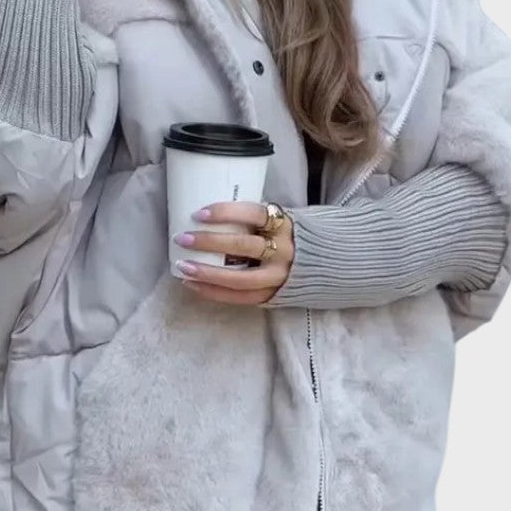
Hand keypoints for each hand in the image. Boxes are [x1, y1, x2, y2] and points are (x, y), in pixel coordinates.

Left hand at [173, 202, 294, 305]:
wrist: (327, 266)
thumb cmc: (291, 238)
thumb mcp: (281, 222)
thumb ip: (256, 221)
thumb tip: (210, 215)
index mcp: (284, 226)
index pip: (255, 213)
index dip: (226, 212)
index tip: (199, 213)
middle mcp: (284, 251)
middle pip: (243, 246)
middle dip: (210, 242)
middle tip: (183, 238)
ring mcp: (278, 277)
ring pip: (239, 278)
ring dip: (207, 273)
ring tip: (183, 267)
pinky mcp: (272, 296)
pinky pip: (240, 298)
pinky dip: (214, 292)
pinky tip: (194, 285)